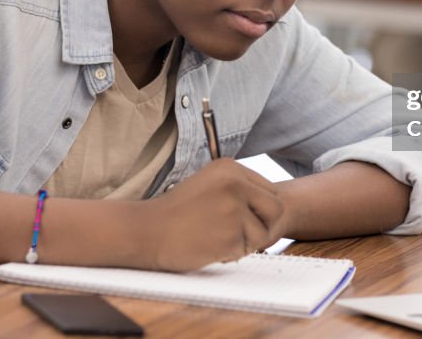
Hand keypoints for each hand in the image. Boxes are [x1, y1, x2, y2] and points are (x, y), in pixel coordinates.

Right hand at [132, 158, 285, 271]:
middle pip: (276, 210)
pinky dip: (231, 253)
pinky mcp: (229, 235)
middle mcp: (235, 184)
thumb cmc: (177, 211)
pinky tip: (208, 245)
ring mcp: (233, 210)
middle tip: (239, 232)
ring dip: (244, 242)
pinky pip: (245, 250)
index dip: (259, 209)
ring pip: (262, 234)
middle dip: (262, 225)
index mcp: (230, 168)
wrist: (146, 231)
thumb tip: (273, 202)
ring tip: (216, 237)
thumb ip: (238, 187)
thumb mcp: (208, 183)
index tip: (240, 216)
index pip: (270, 191)